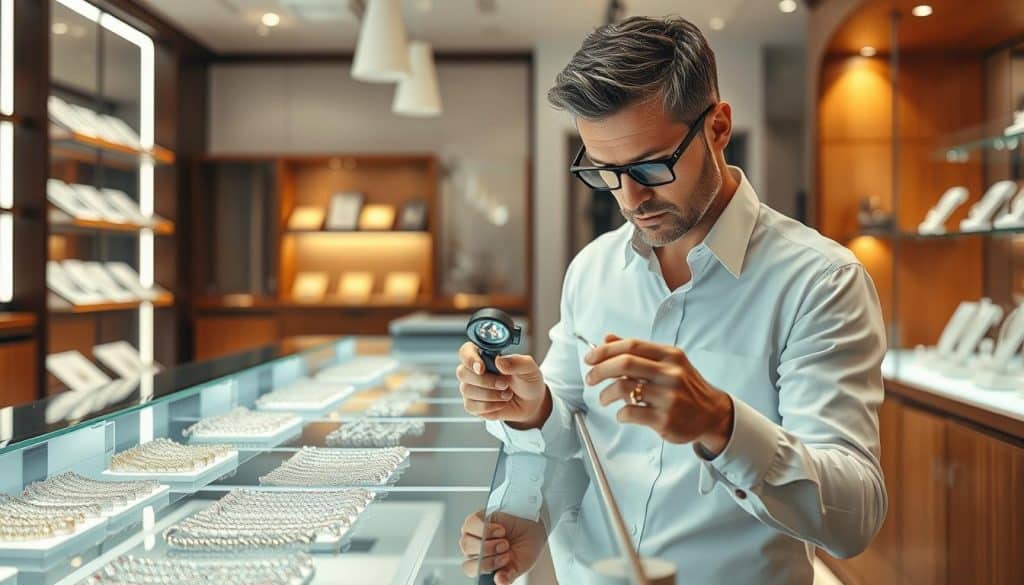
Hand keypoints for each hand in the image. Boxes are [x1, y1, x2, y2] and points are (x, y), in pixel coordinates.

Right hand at [456, 342, 549, 426]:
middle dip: (485, 381)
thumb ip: (517, 362)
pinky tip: (501, 403)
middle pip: (462, 373)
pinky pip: (472, 406)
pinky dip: (490, 407)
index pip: (465, 352)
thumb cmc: (527, 381)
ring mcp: (471, 388)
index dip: (470, 359)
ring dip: (491, 395)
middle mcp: (473, 371)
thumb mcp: (529, 368)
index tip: (481, 368)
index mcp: (484, 356)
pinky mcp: (472, 405)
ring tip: (507, 394)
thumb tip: (499, 361)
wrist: (530, 403)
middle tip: (504, 384)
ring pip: (467, 391)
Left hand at [460, 509, 546, 584]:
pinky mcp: (477, 519)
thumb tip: (500, 581)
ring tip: (504, 542)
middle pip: (467, 554)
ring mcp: (473, 534)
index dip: (483, 567)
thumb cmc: (523, 550)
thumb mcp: (519, 566)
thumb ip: (508, 575)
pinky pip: (472, 523)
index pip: (470, 569)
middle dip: (488, 555)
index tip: (503, 564)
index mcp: (480, 565)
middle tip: (505, 553)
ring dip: (487, 544)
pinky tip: (500, 530)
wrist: (533, 530)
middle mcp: (474, 550)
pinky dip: (487, 528)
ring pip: (467, 542)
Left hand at [584, 334, 734, 455]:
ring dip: (606, 394)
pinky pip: (631, 412)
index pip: (631, 345)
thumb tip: (607, 338)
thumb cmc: (685, 387)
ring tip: (604, 398)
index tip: (590, 358)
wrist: (712, 414)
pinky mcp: (665, 420)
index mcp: (670, 355)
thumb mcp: (667, 362)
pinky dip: (620, 413)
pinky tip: (622, 414)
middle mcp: (671, 373)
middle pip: (625, 363)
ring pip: (624, 388)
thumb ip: (637, 351)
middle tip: (590, 378)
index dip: (605, 350)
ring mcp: (669, 397)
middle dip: (600, 370)